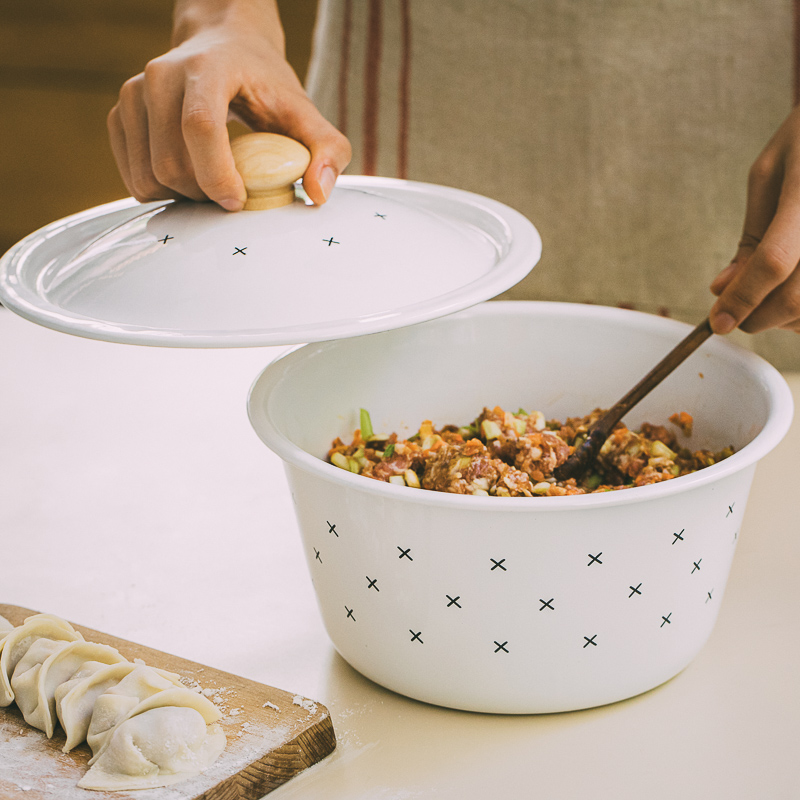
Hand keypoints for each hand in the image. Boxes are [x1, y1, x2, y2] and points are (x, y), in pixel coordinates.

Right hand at [107, 0, 350, 209]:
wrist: (223, 44)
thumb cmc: (264, 83)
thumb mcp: (304, 111)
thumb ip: (327, 150)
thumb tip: (319, 194)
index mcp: (207, 69)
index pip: (199, 127)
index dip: (217, 174)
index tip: (238, 200)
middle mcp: (161, 75)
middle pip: (171, 161)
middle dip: (204, 194)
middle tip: (233, 193)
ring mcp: (134, 94)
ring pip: (149, 176)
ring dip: (184, 197)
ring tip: (212, 185)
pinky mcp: (120, 115)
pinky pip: (134, 178)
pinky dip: (164, 193)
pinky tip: (190, 180)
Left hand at [710, 106, 799, 333]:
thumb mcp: (768, 175)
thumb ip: (750, 235)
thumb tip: (722, 290)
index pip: (773, 262)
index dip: (742, 299)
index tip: (717, 323)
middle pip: (797, 298)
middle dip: (756, 318)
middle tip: (735, 314)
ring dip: (785, 320)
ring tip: (766, 301)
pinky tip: (791, 295)